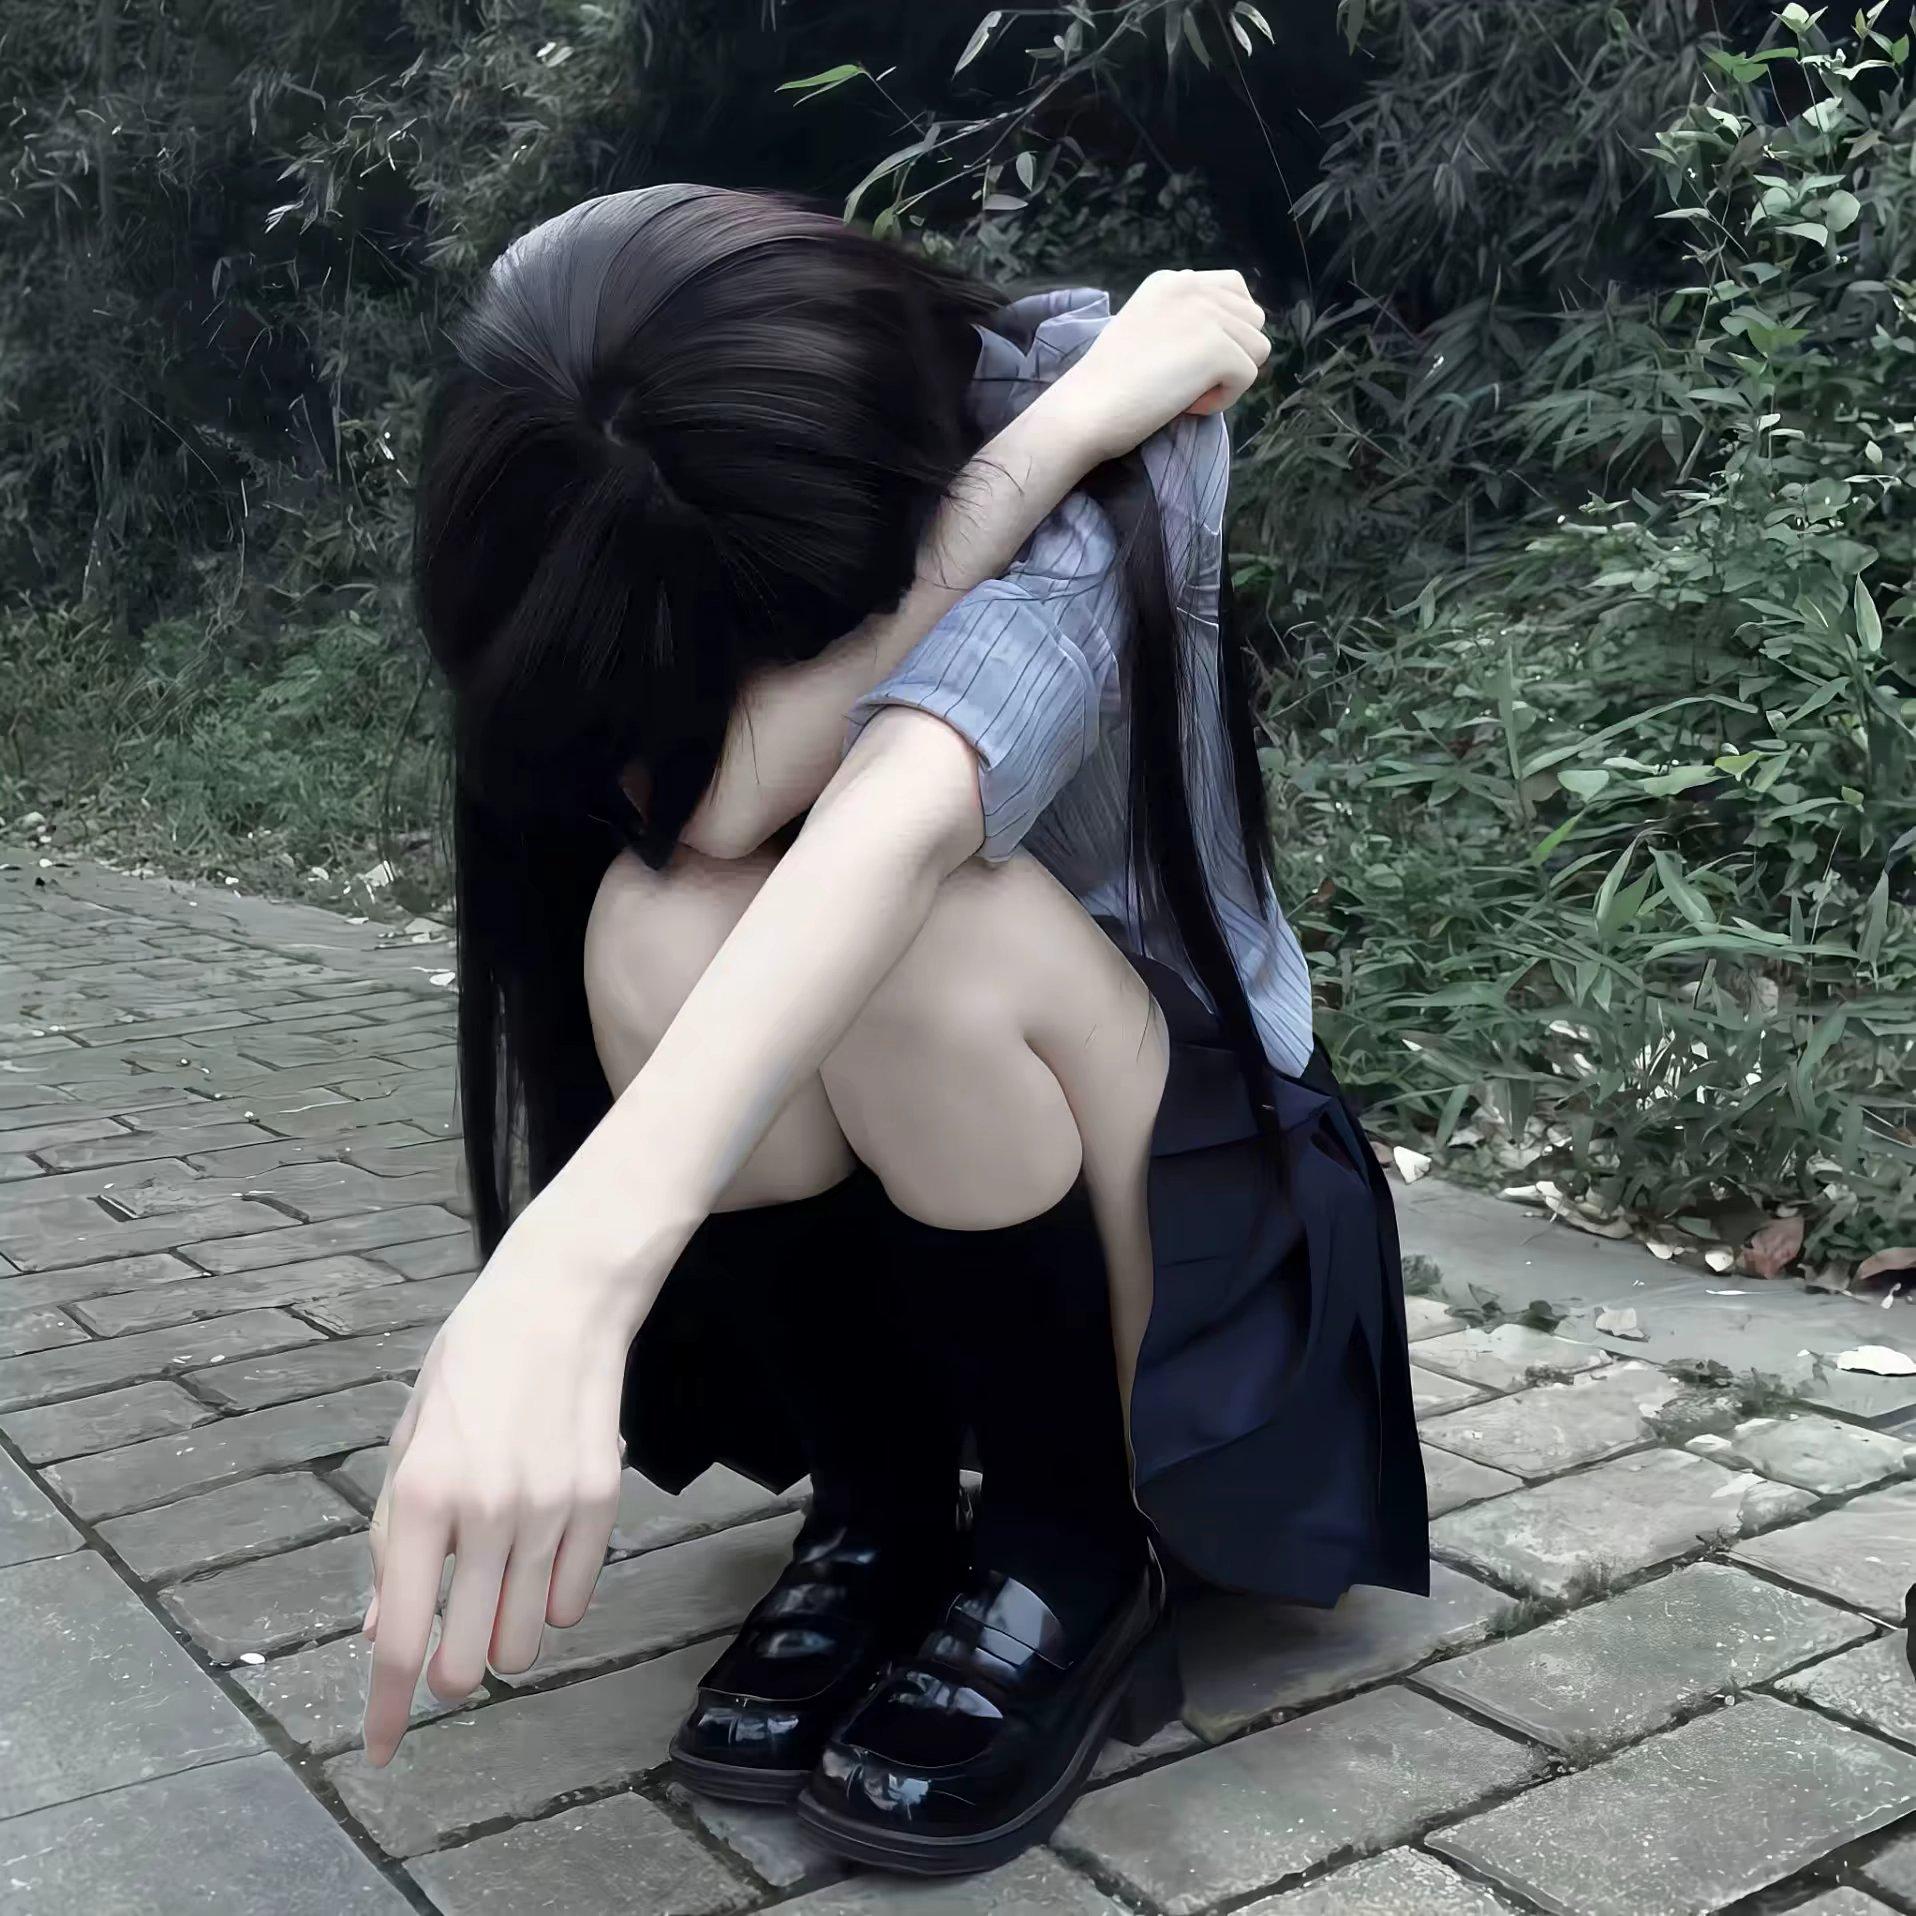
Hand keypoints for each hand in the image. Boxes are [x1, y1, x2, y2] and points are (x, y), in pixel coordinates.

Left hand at [359, 1221, 639, 1765]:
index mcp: (422, 1496)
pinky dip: (551, 1601)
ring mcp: (550, 1509)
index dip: (387, 1709)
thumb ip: (393, 1542)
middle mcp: (486, 1513)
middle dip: (451, 1673)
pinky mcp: (601, 1500)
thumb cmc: (472, 1365)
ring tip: (496, 1589)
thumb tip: (384, 1630)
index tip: (379, 1752)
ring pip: (524, 1641)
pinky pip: (574, 1600)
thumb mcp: (408, 1442)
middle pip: (468, 1659)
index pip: (401, 1638)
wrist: (561, 1300)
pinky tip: (539, 1557)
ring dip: (502, 1637)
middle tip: (448, 1644)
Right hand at [1046, 268, 1271, 464]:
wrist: (1088, 406)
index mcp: (1173, 279)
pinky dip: (1222, 400)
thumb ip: (1182, 318)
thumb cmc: (1107, 382)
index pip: (1233, 289)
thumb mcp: (1145, 326)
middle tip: (1190, 377)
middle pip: (1253, 319)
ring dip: (1228, 378)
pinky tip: (1186, 404)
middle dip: (1232, 352)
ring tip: (1187, 391)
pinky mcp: (1218, 348)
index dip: (1227, 329)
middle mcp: (1193, 285)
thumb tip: (1227, 334)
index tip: (1195, 356)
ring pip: (1257, 349)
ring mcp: (1207, 314)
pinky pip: (1247, 377)